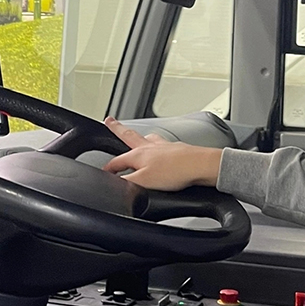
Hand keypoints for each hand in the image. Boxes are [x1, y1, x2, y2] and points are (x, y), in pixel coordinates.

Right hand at [103, 117, 221, 190]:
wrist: (200, 165)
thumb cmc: (175, 171)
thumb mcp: (144, 182)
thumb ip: (127, 182)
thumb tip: (115, 184)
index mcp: (138, 154)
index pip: (116, 161)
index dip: (108, 168)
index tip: (104, 172)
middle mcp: (150, 146)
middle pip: (129, 136)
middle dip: (118, 129)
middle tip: (110, 121)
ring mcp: (164, 146)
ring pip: (147, 139)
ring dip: (140, 138)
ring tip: (137, 136)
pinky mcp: (177, 150)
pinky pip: (162, 145)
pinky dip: (157, 146)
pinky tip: (161, 151)